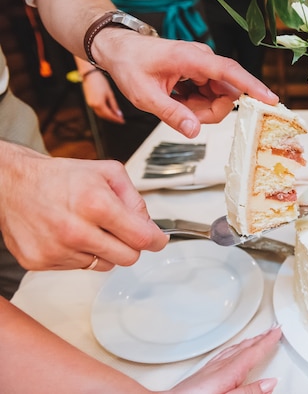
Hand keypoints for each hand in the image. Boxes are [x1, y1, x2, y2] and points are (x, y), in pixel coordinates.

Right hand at [0, 141, 167, 270]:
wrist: (13, 184)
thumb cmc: (60, 177)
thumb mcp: (107, 173)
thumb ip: (135, 199)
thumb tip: (150, 225)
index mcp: (96, 204)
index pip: (141, 238)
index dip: (156, 240)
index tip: (159, 240)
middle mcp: (76, 230)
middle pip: (128, 258)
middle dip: (131, 245)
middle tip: (119, 230)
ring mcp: (57, 250)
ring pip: (105, 265)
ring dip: (104, 249)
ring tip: (86, 227)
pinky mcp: (41, 262)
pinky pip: (80, 268)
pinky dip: (81, 254)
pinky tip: (69, 235)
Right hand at [81, 70, 124, 123]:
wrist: (89, 74)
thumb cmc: (100, 81)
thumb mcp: (110, 94)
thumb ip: (114, 105)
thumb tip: (118, 114)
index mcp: (99, 104)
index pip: (109, 115)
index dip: (116, 119)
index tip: (122, 121)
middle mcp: (93, 105)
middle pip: (104, 116)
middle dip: (112, 119)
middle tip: (120, 119)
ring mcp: (90, 103)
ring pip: (100, 114)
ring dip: (108, 116)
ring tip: (115, 115)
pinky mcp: (89, 101)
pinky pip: (97, 110)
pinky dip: (103, 112)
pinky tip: (108, 110)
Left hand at [95, 33, 278, 137]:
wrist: (120, 50)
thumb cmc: (130, 66)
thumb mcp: (145, 96)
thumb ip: (171, 114)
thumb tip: (195, 131)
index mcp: (192, 59)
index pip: (230, 72)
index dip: (252, 86)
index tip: (271, 100)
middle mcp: (204, 61)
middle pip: (226, 94)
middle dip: (208, 111)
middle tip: (180, 113)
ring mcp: (204, 68)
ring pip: (219, 99)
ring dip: (200, 110)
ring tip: (174, 104)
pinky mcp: (202, 75)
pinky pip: (210, 97)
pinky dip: (195, 106)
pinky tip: (177, 100)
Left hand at [168, 327, 281, 393]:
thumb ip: (250, 391)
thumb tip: (270, 382)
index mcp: (229, 371)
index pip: (253, 352)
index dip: (267, 341)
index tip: (278, 331)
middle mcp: (219, 366)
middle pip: (245, 347)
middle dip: (261, 337)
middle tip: (273, 329)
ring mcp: (210, 368)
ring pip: (235, 349)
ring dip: (249, 341)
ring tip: (259, 336)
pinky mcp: (202, 373)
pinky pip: (224, 353)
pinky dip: (235, 348)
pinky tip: (234, 350)